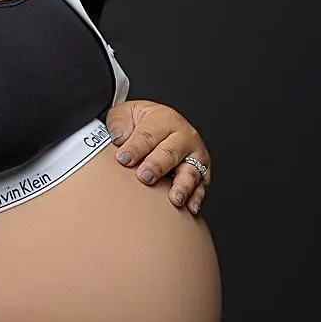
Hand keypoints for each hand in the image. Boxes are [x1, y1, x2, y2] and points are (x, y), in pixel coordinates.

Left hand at [105, 99, 212, 216]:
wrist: (157, 123)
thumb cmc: (140, 121)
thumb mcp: (126, 113)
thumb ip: (120, 123)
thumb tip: (119, 137)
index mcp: (164, 119)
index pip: (148, 135)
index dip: (135, 147)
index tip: (123, 159)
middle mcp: (184, 136)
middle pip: (170, 152)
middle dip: (157, 166)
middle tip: (145, 177)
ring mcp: (195, 155)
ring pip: (190, 171)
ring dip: (182, 186)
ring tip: (174, 199)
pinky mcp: (202, 171)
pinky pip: (201, 185)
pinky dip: (197, 197)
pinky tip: (190, 208)